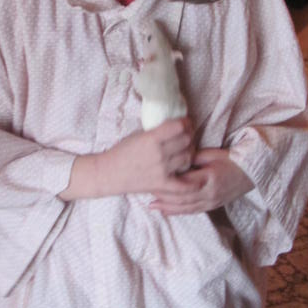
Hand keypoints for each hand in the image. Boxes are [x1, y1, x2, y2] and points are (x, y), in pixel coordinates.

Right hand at [60, 117, 196, 200]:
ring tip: (187, 150)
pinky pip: (184, 185)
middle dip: (190, 135)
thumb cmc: (121, 152)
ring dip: (190, 152)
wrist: (108, 173)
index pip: (179, 126)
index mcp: (151, 138)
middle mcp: (159, 154)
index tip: (186, 122)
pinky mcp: (162, 184)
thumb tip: (175, 125)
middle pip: (186, 140)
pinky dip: (194, 182)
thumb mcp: (137, 135)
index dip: (186, 122)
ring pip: (188, 157)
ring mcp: (162, 170)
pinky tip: (198, 177)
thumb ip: (156, 131)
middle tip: (188, 134)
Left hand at [148, 148, 253, 214]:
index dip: (167, 183)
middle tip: (147, 193)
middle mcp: (209, 193)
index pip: (183, 183)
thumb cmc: (231, 160)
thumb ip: (193, 158)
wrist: (251, 173)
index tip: (153, 179)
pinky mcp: (212, 206)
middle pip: (182, 198)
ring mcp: (211, 202)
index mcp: (208, 178)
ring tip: (152, 206)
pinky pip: (192, 211)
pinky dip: (178, 212)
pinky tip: (166, 212)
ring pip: (185, 208)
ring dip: (168, 208)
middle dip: (164, 198)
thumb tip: (174, 160)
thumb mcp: (212, 154)